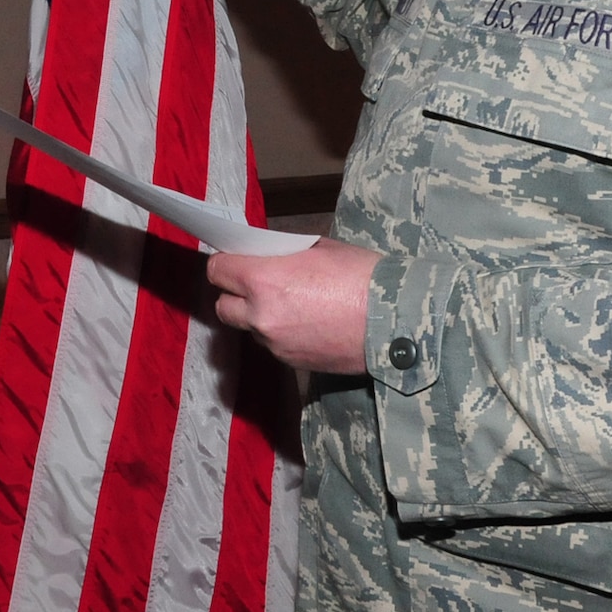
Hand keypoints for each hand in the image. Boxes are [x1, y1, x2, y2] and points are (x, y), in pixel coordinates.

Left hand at [207, 236, 378, 373]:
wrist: (394, 319)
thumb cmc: (361, 276)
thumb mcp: (318, 249)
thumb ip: (281, 254)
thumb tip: (265, 256)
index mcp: (264, 280)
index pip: (217, 271)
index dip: (224, 264)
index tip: (234, 261)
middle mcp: (262, 315)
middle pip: (223, 306)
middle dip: (235, 294)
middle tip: (255, 284)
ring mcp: (275, 343)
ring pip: (248, 328)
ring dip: (258, 317)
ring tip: (288, 305)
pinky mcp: (292, 362)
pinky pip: (272, 345)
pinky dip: (280, 334)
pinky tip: (306, 323)